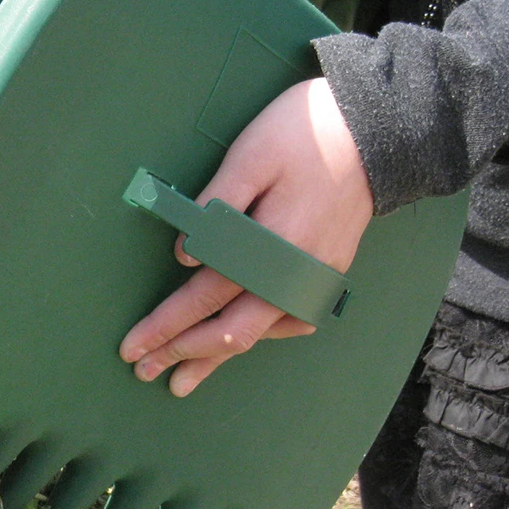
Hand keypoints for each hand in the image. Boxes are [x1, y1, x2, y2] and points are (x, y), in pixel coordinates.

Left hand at [119, 77, 372, 395]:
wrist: (376, 131)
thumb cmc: (303, 133)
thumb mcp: (250, 156)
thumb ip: (215, 205)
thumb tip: (185, 255)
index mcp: (271, 246)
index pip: (206, 297)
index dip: (166, 325)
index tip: (132, 348)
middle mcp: (295, 275)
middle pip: (231, 331)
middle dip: (183, 354)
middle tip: (145, 372)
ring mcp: (315, 279)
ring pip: (260, 333)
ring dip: (218, 356)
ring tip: (184, 377)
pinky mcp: (328, 273)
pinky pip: (289, 320)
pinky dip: (261, 335)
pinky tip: (243, 340)